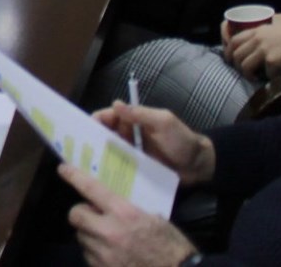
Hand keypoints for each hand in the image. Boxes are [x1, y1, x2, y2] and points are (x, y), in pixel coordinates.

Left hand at [59, 162, 199, 266]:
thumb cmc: (170, 244)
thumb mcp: (152, 217)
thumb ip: (126, 209)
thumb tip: (106, 204)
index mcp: (125, 213)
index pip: (91, 189)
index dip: (74, 176)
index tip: (64, 169)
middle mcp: (109, 232)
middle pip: (76, 215)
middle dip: (82, 213)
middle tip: (93, 215)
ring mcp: (104, 255)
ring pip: (81, 237)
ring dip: (90, 234)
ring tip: (106, 238)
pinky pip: (88, 256)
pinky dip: (95, 253)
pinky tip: (110, 255)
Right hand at [90, 102, 215, 185]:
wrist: (199, 166)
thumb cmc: (182, 140)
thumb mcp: (163, 122)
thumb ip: (141, 114)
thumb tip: (115, 104)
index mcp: (135, 119)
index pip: (110, 116)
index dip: (97, 120)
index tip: (84, 129)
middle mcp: (130, 135)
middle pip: (106, 134)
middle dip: (94, 139)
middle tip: (81, 149)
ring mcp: (133, 153)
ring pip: (111, 151)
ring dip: (100, 155)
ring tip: (86, 165)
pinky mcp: (137, 168)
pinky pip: (120, 166)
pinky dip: (112, 168)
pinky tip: (102, 175)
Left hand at [225, 19, 280, 78]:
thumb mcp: (274, 31)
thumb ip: (262, 38)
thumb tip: (253, 52)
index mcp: (256, 30)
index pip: (234, 40)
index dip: (228, 51)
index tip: (230, 60)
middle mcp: (257, 39)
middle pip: (236, 54)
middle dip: (236, 66)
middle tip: (242, 72)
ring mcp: (264, 49)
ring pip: (244, 65)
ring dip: (248, 74)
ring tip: (254, 78)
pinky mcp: (272, 60)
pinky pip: (265, 74)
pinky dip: (269, 78)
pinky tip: (275, 77)